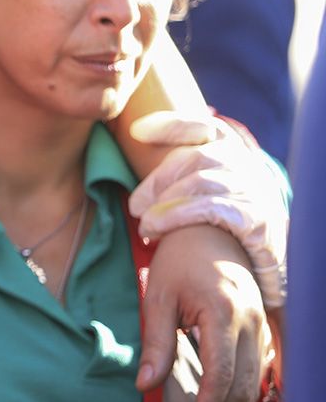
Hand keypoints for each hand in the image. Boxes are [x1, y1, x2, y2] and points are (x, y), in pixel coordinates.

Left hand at [129, 111, 287, 307]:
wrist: (266, 275)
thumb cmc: (230, 236)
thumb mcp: (214, 199)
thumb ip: (189, 179)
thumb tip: (141, 176)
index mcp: (240, 158)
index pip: (210, 128)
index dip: (173, 125)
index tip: (136, 131)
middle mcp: (251, 169)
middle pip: (197, 157)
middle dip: (158, 179)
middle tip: (135, 206)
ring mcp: (257, 192)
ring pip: (201, 182)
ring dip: (163, 204)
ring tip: (144, 225)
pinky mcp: (260, 219)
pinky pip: (211, 208)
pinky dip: (177, 216)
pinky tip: (156, 229)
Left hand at [139, 225, 272, 401]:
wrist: (208, 232)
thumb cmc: (179, 262)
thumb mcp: (158, 299)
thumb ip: (156, 343)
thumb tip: (144, 383)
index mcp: (223, 312)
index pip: (222, 371)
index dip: (209, 400)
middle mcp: (250, 320)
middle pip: (244, 380)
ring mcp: (261, 322)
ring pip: (255, 375)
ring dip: (235, 396)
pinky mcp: (262, 324)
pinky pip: (259, 363)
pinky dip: (244, 381)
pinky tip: (223, 392)